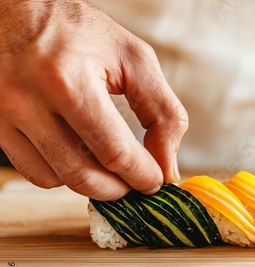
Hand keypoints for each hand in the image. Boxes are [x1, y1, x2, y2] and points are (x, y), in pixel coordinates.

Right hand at [0, 0, 187, 199]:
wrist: (15, 8)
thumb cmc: (78, 30)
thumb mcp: (134, 59)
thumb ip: (162, 112)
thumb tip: (167, 167)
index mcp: (68, 80)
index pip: (114, 152)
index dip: (143, 175)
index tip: (156, 180)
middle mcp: (27, 100)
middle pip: (83, 175)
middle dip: (120, 188)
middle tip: (137, 181)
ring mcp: (3, 115)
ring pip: (58, 180)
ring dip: (93, 182)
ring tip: (110, 163)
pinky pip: (34, 172)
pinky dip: (64, 173)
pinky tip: (81, 153)